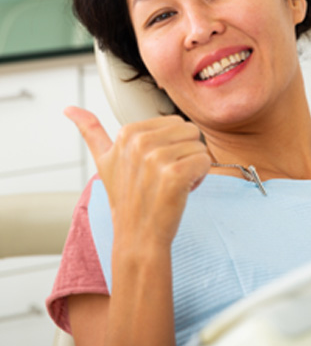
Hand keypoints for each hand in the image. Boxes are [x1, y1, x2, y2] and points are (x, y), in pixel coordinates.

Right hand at [65, 107, 211, 247]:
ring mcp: (156, 158)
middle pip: (190, 131)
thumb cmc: (127, 198)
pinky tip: (181, 191)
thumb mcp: (104, 160)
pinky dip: (200, 178)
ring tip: (170, 185)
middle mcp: (140, 142)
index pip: (175, 123)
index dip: (171, 146)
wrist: (137, 238)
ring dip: (192, 167)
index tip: (153, 167)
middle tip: (164, 177)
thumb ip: (90, 131)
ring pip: (199, 147)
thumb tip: (69, 108)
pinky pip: (205, 162)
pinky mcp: (174, 175)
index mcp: (127, 132)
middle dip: (184, 153)